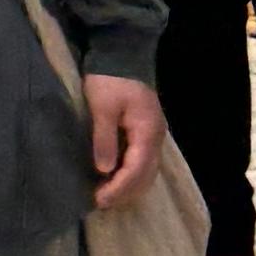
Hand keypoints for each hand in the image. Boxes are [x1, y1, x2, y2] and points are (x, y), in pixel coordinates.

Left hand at [83, 71, 170, 211]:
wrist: (121, 53)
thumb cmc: (109, 78)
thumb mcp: (102, 106)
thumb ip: (104, 138)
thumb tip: (105, 170)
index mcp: (147, 131)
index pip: (136, 169)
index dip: (119, 188)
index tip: (100, 199)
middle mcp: (156, 137)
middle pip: (146, 175)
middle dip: (125, 192)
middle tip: (101, 202)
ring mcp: (154, 134)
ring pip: (147, 170)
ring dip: (129, 185)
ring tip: (107, 195)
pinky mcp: (147, 131)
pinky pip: (143, 161)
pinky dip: (131, 174)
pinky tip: (115, 177)